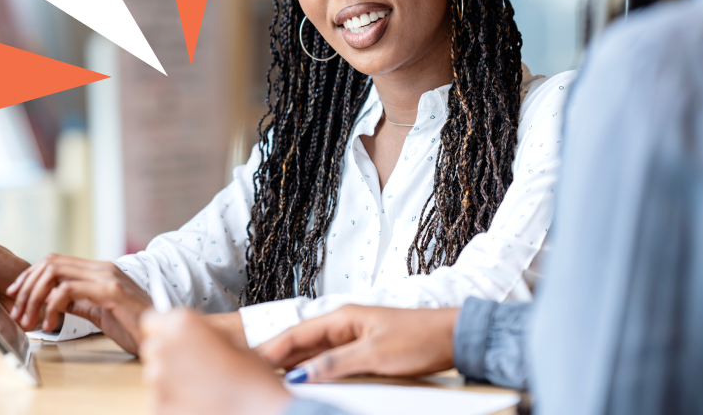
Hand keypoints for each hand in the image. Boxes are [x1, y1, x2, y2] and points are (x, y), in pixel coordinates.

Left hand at [5, 254, 151, 353]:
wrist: (159, 335)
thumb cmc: (134, 325)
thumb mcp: (99, 312)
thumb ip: (79, 301)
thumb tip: (54, 300)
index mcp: (99, 271)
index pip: (56, 261)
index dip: (30, 275)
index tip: (16, 295)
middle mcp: (102, 268)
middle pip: (50, 263)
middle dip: (27, 287)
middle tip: (19, 312)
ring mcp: (107, 277)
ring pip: (55, 273)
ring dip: (34, 297)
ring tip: (30, 320)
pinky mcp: (111, 291)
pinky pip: (68, 291)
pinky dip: (51, 307)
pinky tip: (50, 324)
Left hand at [141, 309, 292, 414]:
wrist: (258, 412)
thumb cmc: (251, 378)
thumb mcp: (232, 341)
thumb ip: (205, 333)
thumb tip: (194, 335)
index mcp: (182, 324)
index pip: (152, 320)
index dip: (165, 329)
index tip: (175, 338)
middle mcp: (165, 348)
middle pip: (153, 348)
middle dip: (169, 355)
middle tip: (195, 365)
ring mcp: (158, 380)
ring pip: (156, 375)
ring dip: (172, 379)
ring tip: (201, 387)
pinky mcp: (158, 406)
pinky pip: (160, 399)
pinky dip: (173, 401)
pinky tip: (198, 402)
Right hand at [258, 305, 459, 382]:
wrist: (452, 337)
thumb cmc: (419, 337)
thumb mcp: (375, 354)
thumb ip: (336, 364)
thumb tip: (302, 375)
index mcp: (342, 317)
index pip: (296, 333)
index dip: (271, 349)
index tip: (250, 363)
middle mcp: (343, 325)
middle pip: (300, 344)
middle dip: (276, 359)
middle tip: (252, 376)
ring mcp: (352, 339)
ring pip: (313, 355)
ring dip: (294, 368)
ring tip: (271, 383)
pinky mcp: (362, 352)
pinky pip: (330, 363)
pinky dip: (315, 373)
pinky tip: (306, 385)